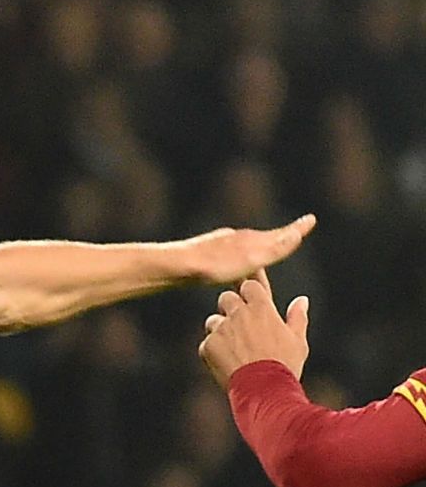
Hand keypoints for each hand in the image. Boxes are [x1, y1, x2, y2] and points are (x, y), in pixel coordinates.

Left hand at [183, 215, 314, 284]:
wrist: (175, 266)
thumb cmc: (213, 267)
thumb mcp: (249, 260)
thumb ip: (273, 249)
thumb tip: (297, 234)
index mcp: (251, 241)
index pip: (280, 235)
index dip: (296, 230)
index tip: (311, 219)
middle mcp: (237, 238)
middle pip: (264, 238)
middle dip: (280, 237)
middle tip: (294, 233)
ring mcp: (221, 244)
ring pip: (246, 245)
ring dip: (258, 248)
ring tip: (266, 251)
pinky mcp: (206, 253)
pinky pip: (229, 254)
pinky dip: (238, 257)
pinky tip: (230, 264)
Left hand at [198, 268, 309, 387]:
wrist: (264, 390)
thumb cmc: (285, 365)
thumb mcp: (297, 340)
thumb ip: (297, 317)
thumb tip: (301, 300)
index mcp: (262, 308)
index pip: (249, 286)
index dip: (249, 294)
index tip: (252, 304)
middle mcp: (239, 314)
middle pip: (226, 298)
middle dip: (230, 307)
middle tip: (239, 325)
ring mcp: (221, 329)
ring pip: (213, 321)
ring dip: (220, 330)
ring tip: (235, 350)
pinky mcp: (208, 346)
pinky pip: (207, 343)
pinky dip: (214, 351)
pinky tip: (228, 364)